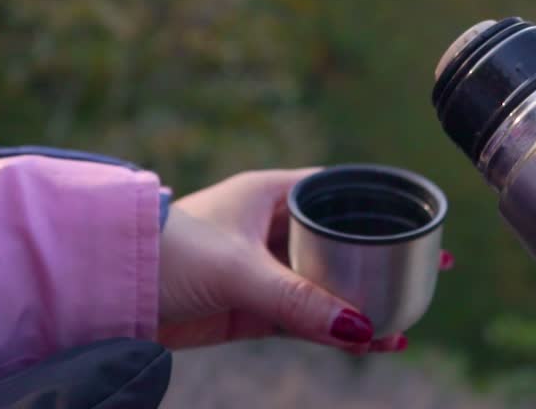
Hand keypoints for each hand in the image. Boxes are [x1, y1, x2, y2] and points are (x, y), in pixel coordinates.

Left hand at [157, 168, 449, 353]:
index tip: (423, 222)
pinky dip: (333, 330)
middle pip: (341, 243)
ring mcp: (262, 269)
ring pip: (326, 285)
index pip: (341, 193)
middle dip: (381, 262)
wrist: (106, 286)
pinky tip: (367, 342)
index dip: (383, 208)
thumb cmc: (166, 252)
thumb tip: (359, 329)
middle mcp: (271, 227)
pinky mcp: (249, 308)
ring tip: (405, 321)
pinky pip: (303, 318)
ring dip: (361, 303)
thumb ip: (298, 301)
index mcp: (271, 193)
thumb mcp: (239, 272)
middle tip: (429, 273)